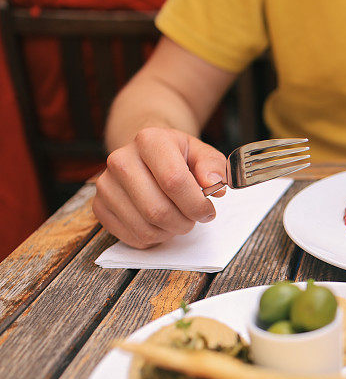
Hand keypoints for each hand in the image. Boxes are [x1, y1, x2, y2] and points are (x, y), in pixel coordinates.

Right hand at [93, 128, 226, 248]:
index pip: (174, 181)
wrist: (145, 154)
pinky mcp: (99, 207)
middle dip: (185, 222)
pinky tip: (160, 223)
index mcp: (149, 140)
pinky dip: (154, 238)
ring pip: (145, 228)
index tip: (207, 210)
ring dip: (170, 232)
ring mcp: (105, 185)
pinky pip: (133, 238)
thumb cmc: (177, 156)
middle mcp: (120, 160)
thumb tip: (213, 184)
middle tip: (194, 218)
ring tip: (178, 219)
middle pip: (158, 210)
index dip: (196, 204)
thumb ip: (214, 166)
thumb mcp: (201, 153)